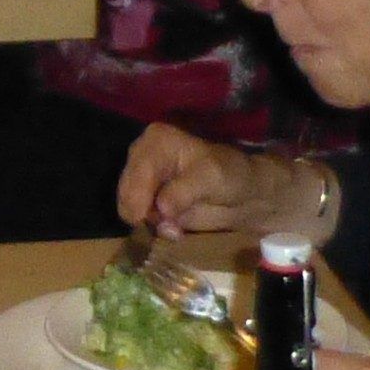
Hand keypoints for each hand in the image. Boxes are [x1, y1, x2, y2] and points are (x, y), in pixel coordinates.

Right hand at [115, 122, 326, 239]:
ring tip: (175, 227)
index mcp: (156, 141)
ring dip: (150, 223)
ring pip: (128, 208)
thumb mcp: (211, 178)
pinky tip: (172, 227)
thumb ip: (183, 192)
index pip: (137, 174)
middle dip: (146, 215)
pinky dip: (152, 227)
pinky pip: (136, 218)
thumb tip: (161, 210)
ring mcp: (141, 178)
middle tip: (172, 228)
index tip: (157, 222)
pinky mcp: (146, 198)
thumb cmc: (230, 176)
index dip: (141, 201)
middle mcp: (141, 155)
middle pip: (126, 192)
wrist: (244, 193)